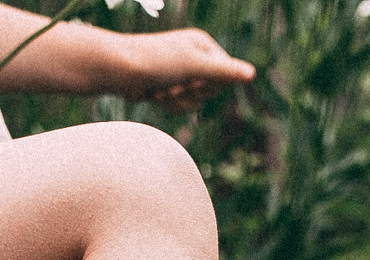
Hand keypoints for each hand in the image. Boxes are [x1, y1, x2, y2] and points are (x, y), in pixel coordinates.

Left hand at [115, 30, 254, 109]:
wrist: (118, 70)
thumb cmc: (155, 62)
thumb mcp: (193, 66)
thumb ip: (223, 72)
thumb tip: (251, 74)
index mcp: (203, 44)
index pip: (226, 73)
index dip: (210, 83)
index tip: (192, 78)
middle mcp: (195, 56)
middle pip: (213, 90)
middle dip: (192, 94)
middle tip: (173, 85)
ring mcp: (183, 72)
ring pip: (197, 101)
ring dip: (179, 101)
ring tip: (162, 91)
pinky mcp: (171, 86)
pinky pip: (183, 105)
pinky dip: (170, 105)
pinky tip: (156, 96)